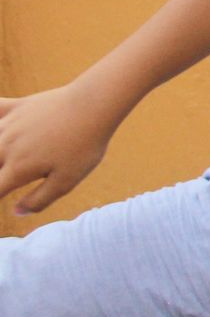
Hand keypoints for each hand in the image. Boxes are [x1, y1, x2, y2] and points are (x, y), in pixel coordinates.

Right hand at [0, 81, 119, 214]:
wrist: (94, 104)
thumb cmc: (84, 145)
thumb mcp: (67, 181)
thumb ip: (39, 200)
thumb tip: (16, 212)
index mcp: (18, 169)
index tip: (3, 195)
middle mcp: (6, 148)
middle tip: (6, 175)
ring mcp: (10, 125)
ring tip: (2, 158)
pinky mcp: (18, 107)